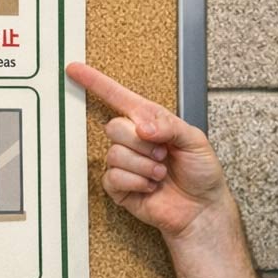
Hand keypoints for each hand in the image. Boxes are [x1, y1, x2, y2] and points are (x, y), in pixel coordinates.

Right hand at [66, 61, 231, 239]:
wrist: (202, 208)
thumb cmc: (201, 172)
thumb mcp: (195, 139)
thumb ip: (169, 126)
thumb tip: (142, 126)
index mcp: (149, 121)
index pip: (118, 98)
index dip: (96, 83)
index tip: (75, 69)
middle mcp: (134, 140)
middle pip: (114, 127)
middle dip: (141, 143)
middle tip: (162, 154)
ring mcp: (125, 163)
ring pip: (115, 154)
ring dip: (143, 166)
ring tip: (160, 173)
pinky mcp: (119, 187)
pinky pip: (113, 177)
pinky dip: (137, 182)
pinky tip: (151, 186)